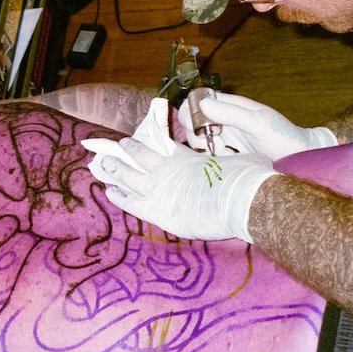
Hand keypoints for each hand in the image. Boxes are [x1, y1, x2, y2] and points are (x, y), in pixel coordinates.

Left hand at [83, 136, 277, 241]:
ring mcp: (160, 190)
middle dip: (124, 152)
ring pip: (128, 178)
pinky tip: (109, 192)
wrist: (245, 200)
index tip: (133, 138)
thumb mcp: (241, 159)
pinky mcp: (159, 212)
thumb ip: (233, 159)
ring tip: (102, 166)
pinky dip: (119, 197)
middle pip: (138, 157)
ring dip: (114, 170)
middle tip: (112, 148)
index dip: (145, 140)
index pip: (159, 144)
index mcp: (185, 156)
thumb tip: (250, 159)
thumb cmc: (248, 178)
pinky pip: (132, 204)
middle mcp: (167, 169)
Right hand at [180, 92, 336, 159]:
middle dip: (197, 134)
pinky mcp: (229, 152)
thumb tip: (203, 104)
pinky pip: (209, 152)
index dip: (191, 112)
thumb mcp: (257, 123)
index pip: (199, 100)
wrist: (298, 157)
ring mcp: (227, 136)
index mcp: (231, 105)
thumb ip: (231, 114)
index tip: (197, 127)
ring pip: (199, 138)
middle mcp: (226, 119)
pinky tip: (228, 159)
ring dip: (205, 146)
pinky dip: (212, 157)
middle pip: (194, 121)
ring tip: (225, 152)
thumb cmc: (282, 135)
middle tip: (215, 143)